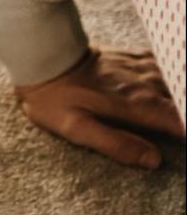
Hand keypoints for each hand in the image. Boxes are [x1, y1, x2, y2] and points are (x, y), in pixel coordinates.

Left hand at [14, 46, 184, 167]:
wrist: (41, 55)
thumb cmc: (55, 97)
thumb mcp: (77, 129)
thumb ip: (116, 144)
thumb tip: (153, 160)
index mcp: (136, 105)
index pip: (179, 121)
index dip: (185, 132)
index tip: (183, 140)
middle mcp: (144, 85)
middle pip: (183, 100)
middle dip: (185, 114)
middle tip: (180, 129)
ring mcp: (140, 68)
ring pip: (177, 81)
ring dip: (182, 95)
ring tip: (180, 107)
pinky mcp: (132, 58)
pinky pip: (165, 64)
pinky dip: (176, 74)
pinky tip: (177, 80)